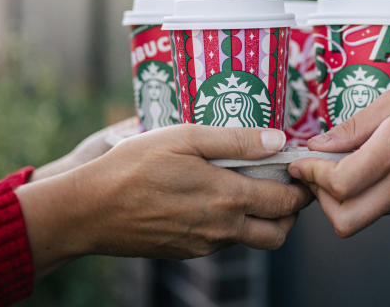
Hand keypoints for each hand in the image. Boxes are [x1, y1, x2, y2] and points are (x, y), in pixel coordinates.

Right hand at [17, 126, 312, 276]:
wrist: (87, 211)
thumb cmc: (133, 166)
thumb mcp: (185, 137)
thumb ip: (235, 140)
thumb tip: (279, 140)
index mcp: (227, 198)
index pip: (286, 204)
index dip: (302, 188)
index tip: (303, 171)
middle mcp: (221, 229)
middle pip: (278, 233)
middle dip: (290, 211)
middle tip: (284, 184)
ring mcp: (202, 244)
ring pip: (250, 240)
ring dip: (261, 219)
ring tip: (250, 186)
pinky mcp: (185, 252)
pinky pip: (221, 242)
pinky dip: (231, 224)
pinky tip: (214, 197)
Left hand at [289, 79, 389, 237]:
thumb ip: (353, 126)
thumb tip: (318, 144)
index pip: (341, 184)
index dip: (312, 175)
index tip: (301, 162)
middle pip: (346, 219)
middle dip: (320, 200)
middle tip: (314, 174)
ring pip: (362, 219)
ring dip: (339, 200)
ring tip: (337, 169)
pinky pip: (381, 210)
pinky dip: (362, 197)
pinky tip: (364, 171)